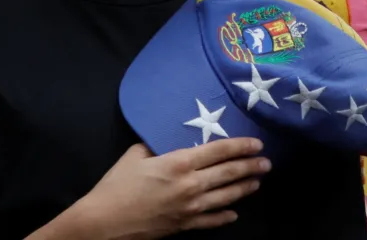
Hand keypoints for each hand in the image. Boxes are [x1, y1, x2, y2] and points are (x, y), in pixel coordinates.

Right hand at [63, 140, 269, 238]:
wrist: (100, 224)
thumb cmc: (115, 187)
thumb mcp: (134, 157)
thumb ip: (154, 146)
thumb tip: (163, 140)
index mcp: (179, 163)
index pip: (219, 151)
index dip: (241, 146)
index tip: (257, 143)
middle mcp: (189, 185)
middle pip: (228, 173)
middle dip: (250, 166)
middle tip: (266, 163)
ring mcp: (188, 208)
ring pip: (225, 197)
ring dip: (243, 189)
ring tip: (257, 183)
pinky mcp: (182, 226)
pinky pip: (210, 221)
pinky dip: (224, 217)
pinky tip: (234, 213)